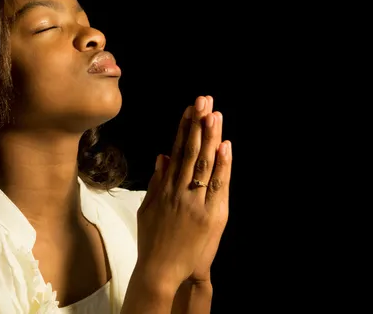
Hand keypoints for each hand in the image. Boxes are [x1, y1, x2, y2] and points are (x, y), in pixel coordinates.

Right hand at [135, 96, 232, 291]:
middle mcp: (179, 191)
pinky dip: (222, 166)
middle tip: (203, 100)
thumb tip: (162, 156)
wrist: (161, 270)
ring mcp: (195, 203)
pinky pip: (217, 187)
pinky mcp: (210, 216)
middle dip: (197, 124)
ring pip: (203, 164)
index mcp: (164, 187)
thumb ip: (156, 181)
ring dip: (210, 138)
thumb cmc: (153, 240)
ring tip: (214, 115)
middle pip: (190, 152)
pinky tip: (225, 146)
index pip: (176, 151)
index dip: (183, 129)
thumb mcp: (147, 208)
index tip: (189, 109)